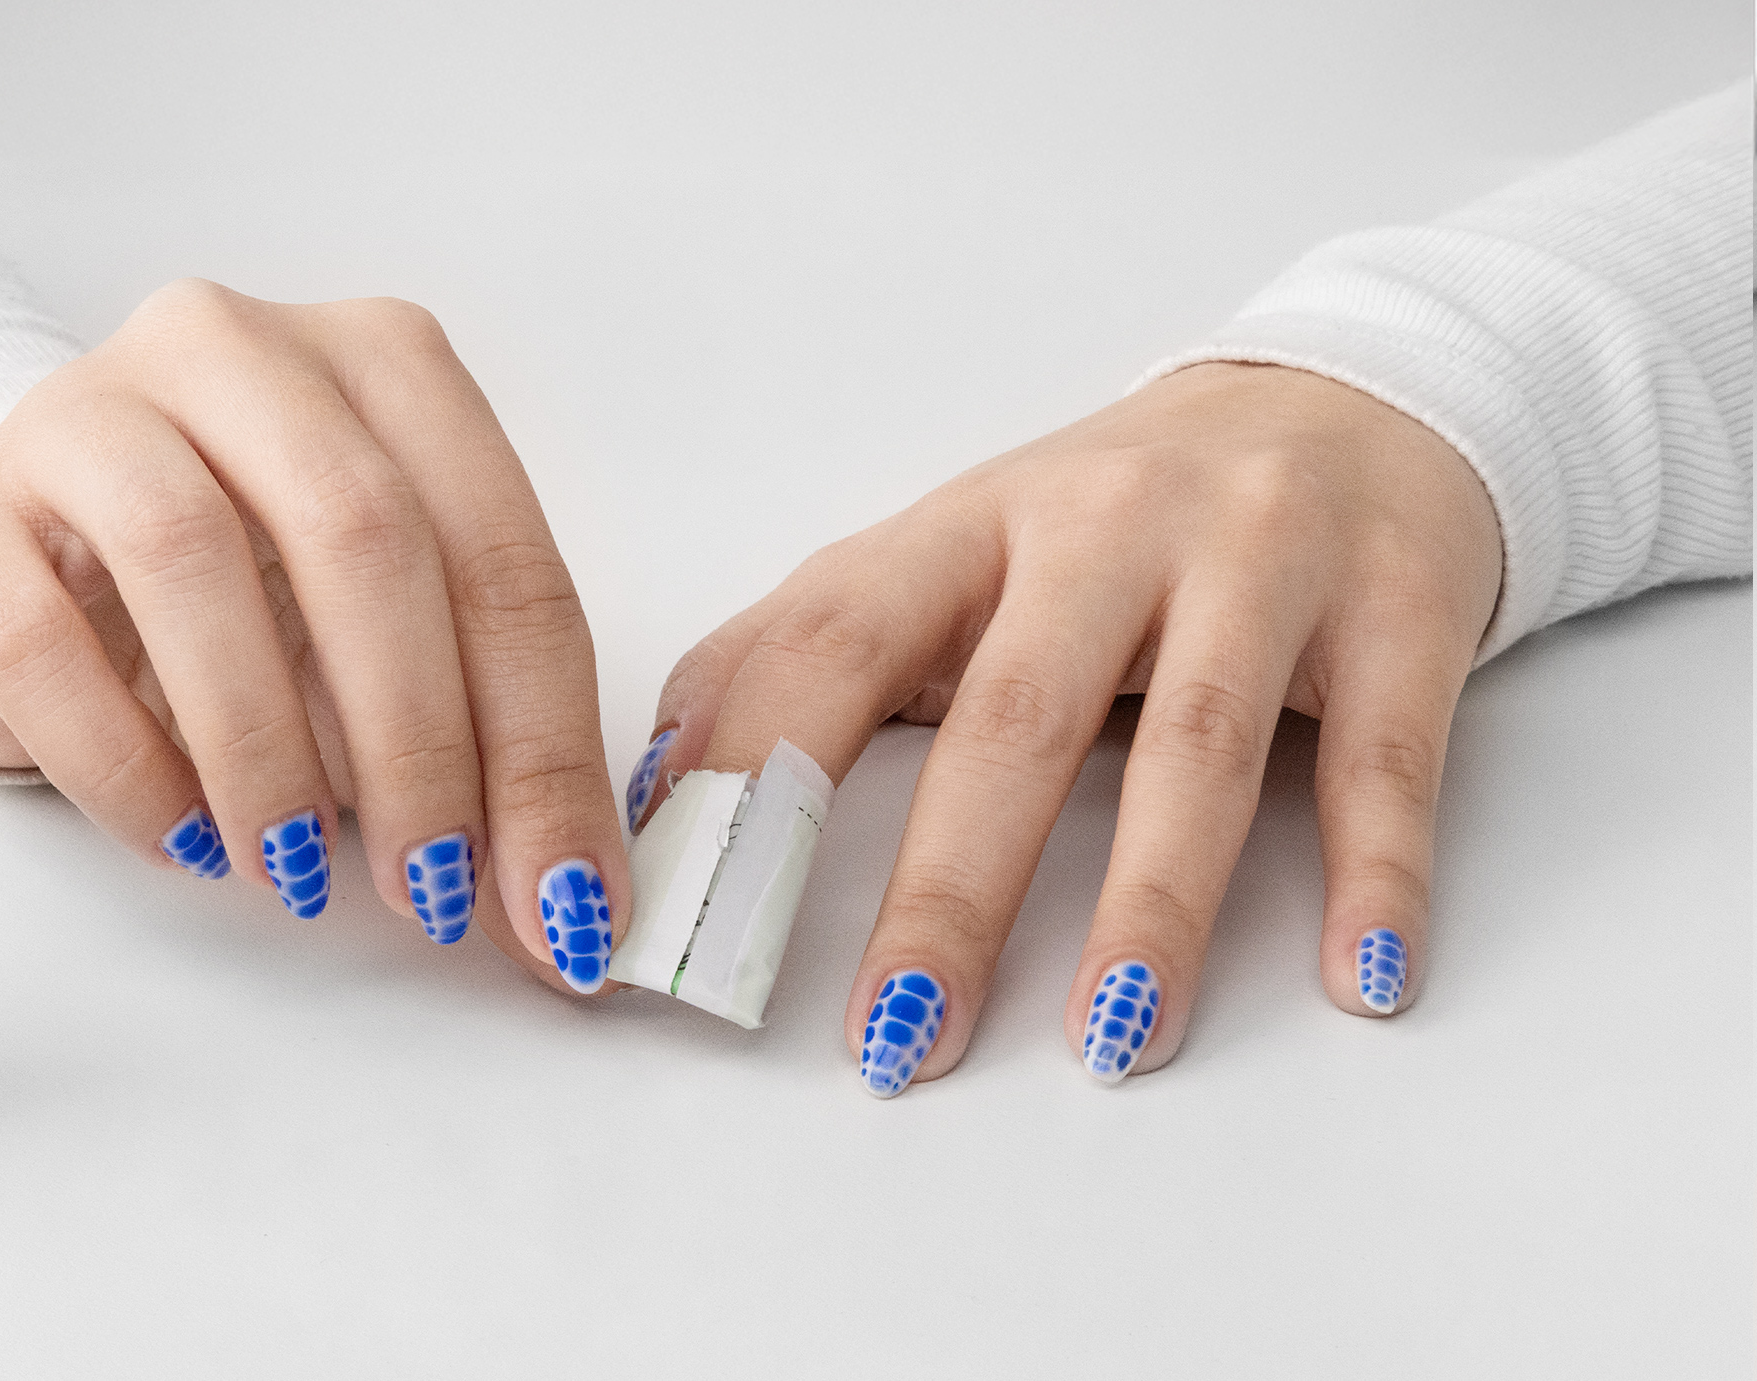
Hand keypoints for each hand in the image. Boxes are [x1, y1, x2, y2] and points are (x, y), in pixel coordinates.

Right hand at [0, 279, 627, 994]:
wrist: (23, 563)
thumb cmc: (240, 597)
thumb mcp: (383, 640)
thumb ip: (481, 733)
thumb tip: (571, 900)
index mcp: (383, 364)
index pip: (502, 554)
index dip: (543, 742)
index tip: (562, 899)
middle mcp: (238, 350)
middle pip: (361, 533)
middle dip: (418, 743)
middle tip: (429, 892)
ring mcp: (83, 409)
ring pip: (192, 557)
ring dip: (264, 750)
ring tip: (294, 870)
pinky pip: (43, 639)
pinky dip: (126, 766)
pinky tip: (181, 837)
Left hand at [634, 362, 1502, 1089]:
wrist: (1347, 397)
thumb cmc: (1113, 518)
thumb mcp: (950, 553)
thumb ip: (803, 649)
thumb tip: (657, 781)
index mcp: (969, 523)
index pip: (834, 638)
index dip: (755, 772)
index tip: (700, 916)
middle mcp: (1106, 527)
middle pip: (1013, 718)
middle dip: (949, 889)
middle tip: (900, 1036)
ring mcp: (1259, 559)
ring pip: (1197, 743)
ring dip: (1151, 902)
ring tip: (1109, 1037)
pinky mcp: (1396, 604)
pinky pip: (1383, 754)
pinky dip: (1376, 872)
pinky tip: (1358, 979)